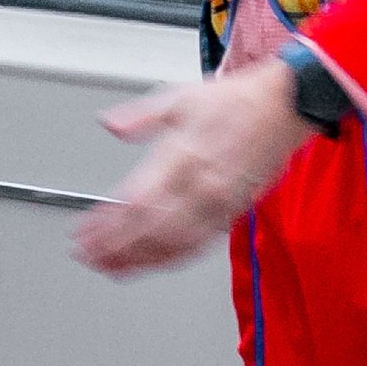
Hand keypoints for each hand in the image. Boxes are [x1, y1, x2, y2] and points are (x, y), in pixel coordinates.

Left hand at [73, 58, 308, 278]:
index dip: (107, 225)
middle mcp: (200, 185)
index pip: (136, 202)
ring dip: (139, 260)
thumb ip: (140, 116)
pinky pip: (199, 245)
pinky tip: (152, 263)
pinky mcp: (232, 213)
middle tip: (88, 257)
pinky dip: (171, 259)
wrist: (283, 107)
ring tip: (111, 268)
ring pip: (173, 244)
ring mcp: (218, 203)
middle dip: (115, 249)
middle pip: (150, 230)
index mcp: (181, 156)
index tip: (83, 234)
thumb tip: (110, 123)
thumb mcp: (179, 97)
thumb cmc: (235, 102)